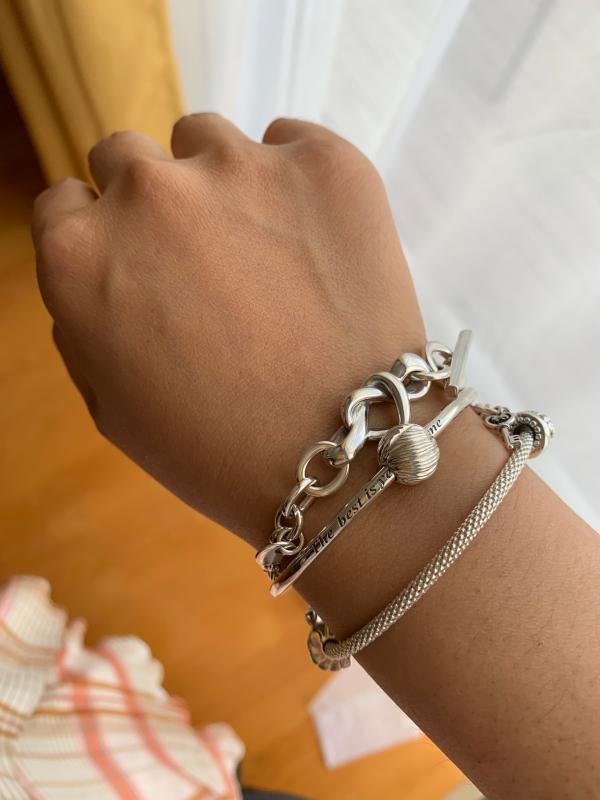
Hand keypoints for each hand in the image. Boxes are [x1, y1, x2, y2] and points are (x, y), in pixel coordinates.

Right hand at [32, 114, 422, 545]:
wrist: (347, 455)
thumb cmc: (219, 449)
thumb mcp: (112, 403)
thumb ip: (83, 316)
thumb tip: (100, 263)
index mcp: (82, 253)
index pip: (67, 202)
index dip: (101, 236)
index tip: (138, 266)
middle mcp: (148, 191)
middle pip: (125, 156)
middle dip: (149, 201)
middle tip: (200, 258)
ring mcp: (239, 165)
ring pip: (205, 139)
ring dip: (218, 182)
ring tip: (265, 250)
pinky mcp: (324, 161)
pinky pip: (289, 142)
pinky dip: (294, 182)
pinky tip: (316, 243)